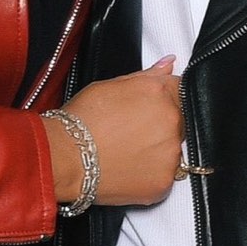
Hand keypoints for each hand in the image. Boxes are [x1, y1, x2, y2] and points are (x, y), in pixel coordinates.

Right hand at [43, 57, 182, 207]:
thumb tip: (169, 63)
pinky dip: (152, 170)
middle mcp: (170, 122)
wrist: (66, 158)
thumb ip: (147, 75)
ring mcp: (170, 154)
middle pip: (180, 119)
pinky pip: (166, 173)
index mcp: (159, 93)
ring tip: (128, 149)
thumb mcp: (111, 85)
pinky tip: (130, 165)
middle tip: (132, 128)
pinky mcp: (164, 182)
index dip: (164, 96)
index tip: (149, 106)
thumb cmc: (83, 119)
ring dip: (158, 147)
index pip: (180, 89)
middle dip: (161, 122)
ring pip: (174, 147)